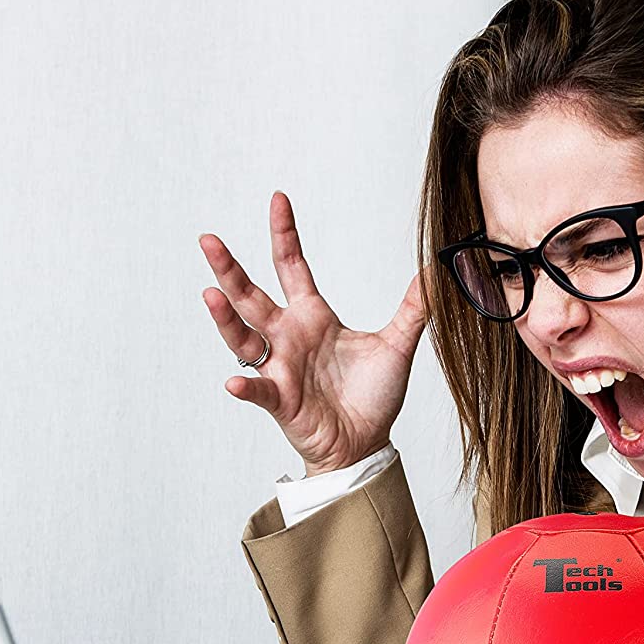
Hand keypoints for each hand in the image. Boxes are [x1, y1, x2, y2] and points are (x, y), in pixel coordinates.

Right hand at [200, 190, 428, 472]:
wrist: (365, 443)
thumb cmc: (372, 398)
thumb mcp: (397, 346)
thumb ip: (412, 309)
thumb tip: (435, 274)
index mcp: (313, 316)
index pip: (292, 266)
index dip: (284, 234)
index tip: (278, 199)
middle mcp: (289, 336)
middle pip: (251, 295)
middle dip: (229, 269)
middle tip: (208, 240)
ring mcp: (280, 367)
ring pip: (243, 336)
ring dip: (225, 318)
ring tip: (210, 294)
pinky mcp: (280, 400)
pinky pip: (258, 389)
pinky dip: (247, 385)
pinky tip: (236, 381)